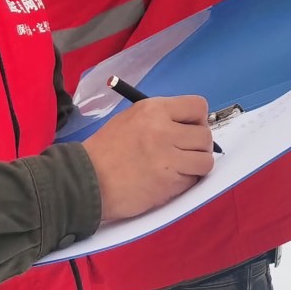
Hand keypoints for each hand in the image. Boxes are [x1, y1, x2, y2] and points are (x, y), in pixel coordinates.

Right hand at [82, 94, 215, 221]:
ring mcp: (168, 158)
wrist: (84, 181)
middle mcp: (164, 130)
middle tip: (184, 153)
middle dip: (198, 145)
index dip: (197, 120)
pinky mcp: (168, 183)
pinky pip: (193, 180)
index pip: (198, 106)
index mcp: (154, 110)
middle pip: (205, 135)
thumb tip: (189, 126)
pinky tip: (168, 181)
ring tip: (178, 168)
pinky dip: (186, 181)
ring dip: (195, 165)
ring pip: (205, 159)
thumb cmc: (106, 150)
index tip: (189, 130)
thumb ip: (161, 118)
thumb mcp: (131, 119)